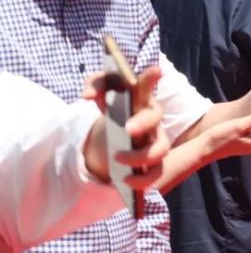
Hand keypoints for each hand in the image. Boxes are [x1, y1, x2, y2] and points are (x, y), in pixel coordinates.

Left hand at [82, 67, 169, 186]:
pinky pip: (155, 174)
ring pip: (161, 149)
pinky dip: (143, 180)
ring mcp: (155, 140)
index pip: (146, 85)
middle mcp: (152, 119)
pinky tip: (126, 181)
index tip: (157, 71)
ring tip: (118, 158)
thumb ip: (94, 85)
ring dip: (140, 156)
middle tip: (127, 130)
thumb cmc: (113, 108)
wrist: (116, 134)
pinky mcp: (153, 162)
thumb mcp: (100, 93)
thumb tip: (86, 95)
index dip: (152, 78)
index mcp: (140, 99)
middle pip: (155, 117)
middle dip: (143, 123)